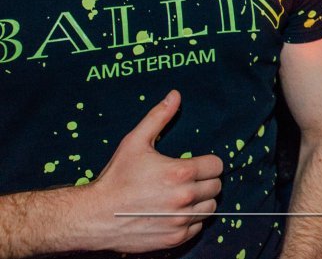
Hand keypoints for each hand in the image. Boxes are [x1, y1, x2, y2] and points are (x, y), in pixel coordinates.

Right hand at [82, 90, 222, 253]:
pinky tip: (175, 212)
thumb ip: (159, 117)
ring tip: (182, 196)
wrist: (94, 216)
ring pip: (210, 208)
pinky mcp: (174, 238)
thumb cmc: (115, 178)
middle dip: (205, 181)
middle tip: (187, 180)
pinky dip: (191, 220)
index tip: (196, 165)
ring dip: (201, 201)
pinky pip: (198, 227)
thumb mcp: (134, 142)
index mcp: (181, 172)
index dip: (208, 164)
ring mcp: (180, 220)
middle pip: (216, 187)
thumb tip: (175, 95)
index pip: (217, 166)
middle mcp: (184, 197)